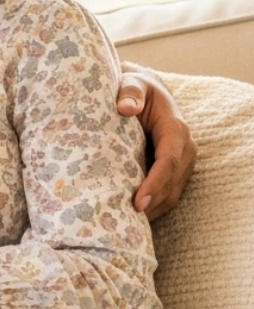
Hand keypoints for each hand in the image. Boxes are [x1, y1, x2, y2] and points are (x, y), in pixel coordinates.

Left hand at [117, 62, 197, 219]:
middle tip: (130, 221)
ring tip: (131, 226)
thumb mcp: (131, 82)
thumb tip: (126, 107)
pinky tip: (135, 218)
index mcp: (175, 128)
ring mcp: (180, 160)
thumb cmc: (133, 87)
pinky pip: (167, 192)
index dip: (155, 183)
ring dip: (155, 210)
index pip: (168, 161)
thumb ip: (129, 91)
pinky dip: (155, 206)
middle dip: (155, 203)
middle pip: (173, 182)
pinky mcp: (171, 169)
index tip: (138, 202)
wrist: (140, 91)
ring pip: (173, 192)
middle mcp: (183, 147)